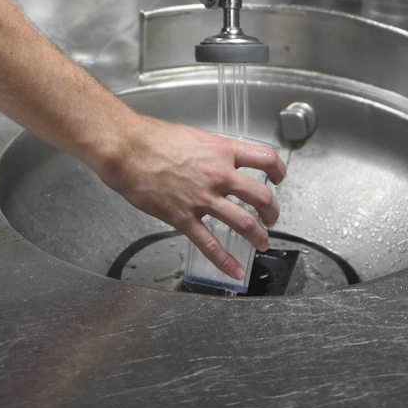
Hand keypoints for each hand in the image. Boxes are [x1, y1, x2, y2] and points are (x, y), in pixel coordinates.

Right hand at [98, 115, 285, 280]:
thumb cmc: (153, 138)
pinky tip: (235, 270)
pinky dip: (226, 262)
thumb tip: (219, 161)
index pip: (265, 158)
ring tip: (262, 242)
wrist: (128, 149)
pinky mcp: (184, 218)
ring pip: (243, 222)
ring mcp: (203, 198)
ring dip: (258, 235)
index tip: (279, 178)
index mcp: (221, 150)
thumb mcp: (193, 136)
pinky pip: (210, 244)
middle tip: (272, 217)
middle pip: (261, 195)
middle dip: (272, 211)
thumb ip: (211, 152)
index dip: (279, 170)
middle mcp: (219, 174)